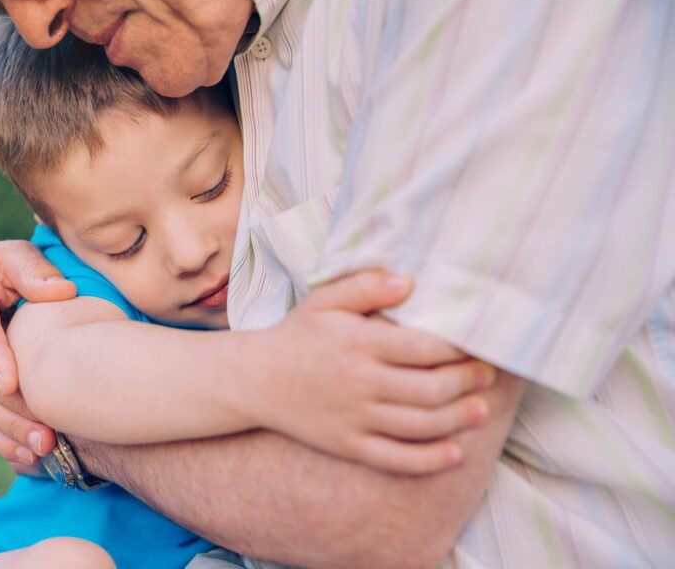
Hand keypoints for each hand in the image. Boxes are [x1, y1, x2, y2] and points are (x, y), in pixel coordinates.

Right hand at [0, 240, 75, 463]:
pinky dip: (1, 437)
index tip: (12, 383)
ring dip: (10, 428)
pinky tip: (27, 456)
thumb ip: (35, 270)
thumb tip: (61, 293)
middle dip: (12, 405)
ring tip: (45, 446)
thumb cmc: (3, 265)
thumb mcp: (16, 255)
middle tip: (47, 429)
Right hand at [243, 270, 493, 474]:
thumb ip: (365, 285)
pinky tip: (454, 454)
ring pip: (419, 426)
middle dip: (467, 383)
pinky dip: (428, 460)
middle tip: (487, 377)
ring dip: (457, 420)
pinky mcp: (347, 445)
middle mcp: (360, 382)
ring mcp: (353, 418)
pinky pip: (395, 459)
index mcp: (359, 343)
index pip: (424, 347)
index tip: (480, 345)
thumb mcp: (324, 300)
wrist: (253, 379)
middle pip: (429, 389)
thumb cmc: (296, 336)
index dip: (459, 349)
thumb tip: (410, 280)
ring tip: (480, 411)